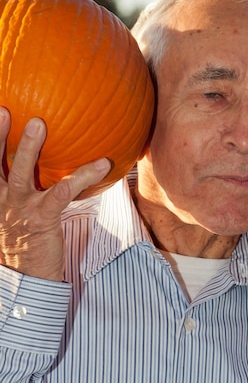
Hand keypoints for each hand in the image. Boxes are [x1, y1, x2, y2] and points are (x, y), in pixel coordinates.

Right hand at [0, 107, 110, 280]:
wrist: (29, 274)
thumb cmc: (27, 237)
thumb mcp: (16, 210)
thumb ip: (22, 185)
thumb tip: (48, 162)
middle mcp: (1, 199)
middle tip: (3, 109)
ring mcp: (20, 208)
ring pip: (19, 173)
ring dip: (28, 147)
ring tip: (39, 124)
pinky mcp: (42, 218)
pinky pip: (63, 192)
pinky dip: (83, 176)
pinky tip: (103, 164)